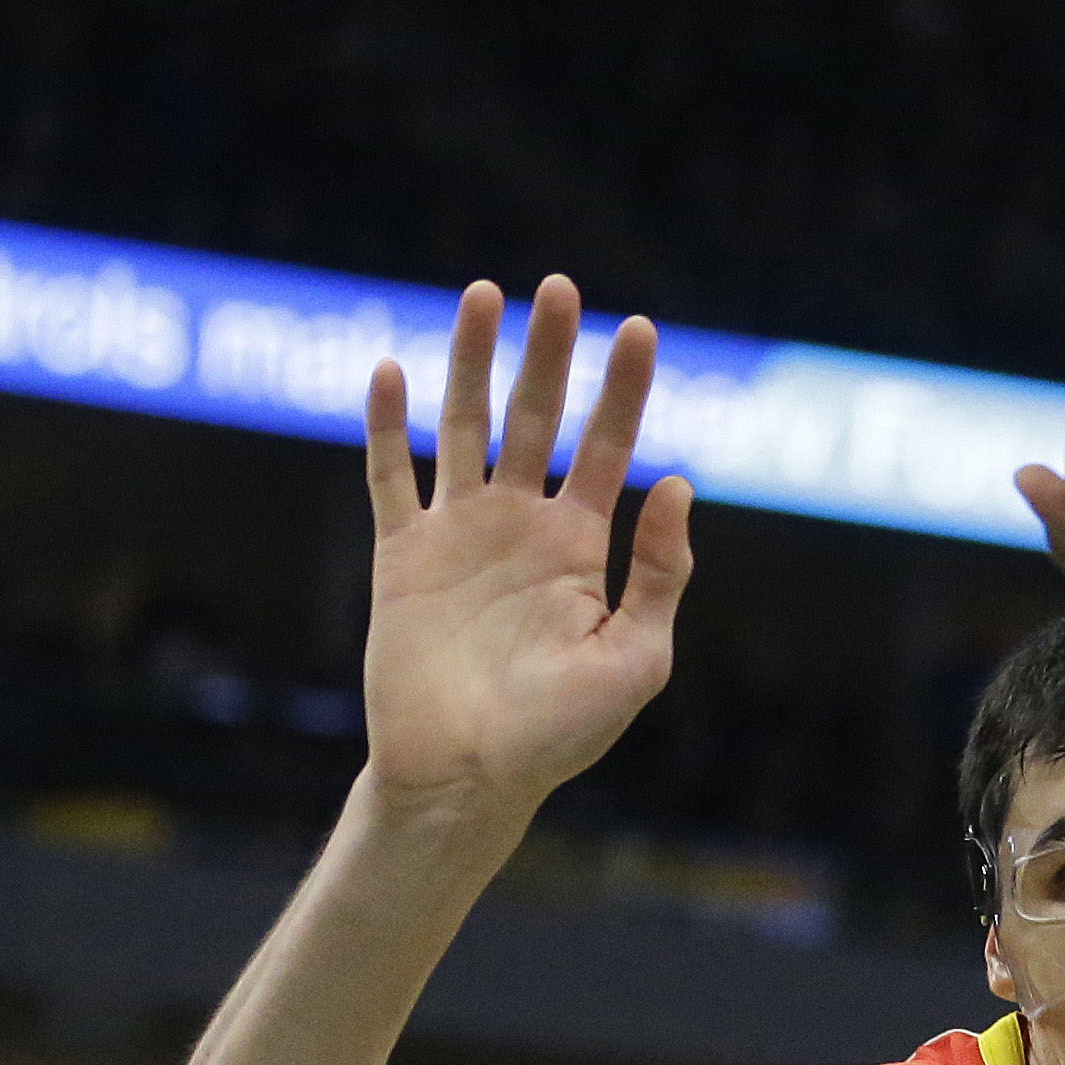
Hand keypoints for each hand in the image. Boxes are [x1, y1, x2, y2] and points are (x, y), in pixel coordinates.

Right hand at [361, 278, 689, 822]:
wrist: (470, 778)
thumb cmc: (561, 732)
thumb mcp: (637, 656)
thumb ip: (660, 571)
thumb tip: (677, 481)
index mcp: (579, 548)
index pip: (607, 448)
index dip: (624, 389)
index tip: (640, 328)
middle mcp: (519, 528)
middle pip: (535, 418)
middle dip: (547, 353)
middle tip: (556, 287)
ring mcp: (457, 536)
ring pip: (463, 428)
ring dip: (470, 362)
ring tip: (482, 295)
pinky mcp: (398, 556)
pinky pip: (389, 478)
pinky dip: (386, 426)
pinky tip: (391, 371)